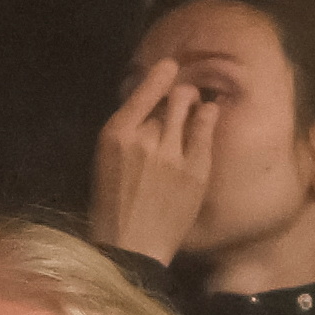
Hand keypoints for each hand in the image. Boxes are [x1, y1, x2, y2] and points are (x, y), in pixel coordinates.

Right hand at [87, 58, 223, 266]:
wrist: (132, 248)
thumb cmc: (111, 207)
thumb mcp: (105, 162)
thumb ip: (126, 133)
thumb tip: (148, 107)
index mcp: (116, 135)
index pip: (143, 91)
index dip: (159, 76)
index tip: (170, 67)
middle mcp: (145, 138)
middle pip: (168, 98)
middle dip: (177, 94)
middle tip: (183, 97)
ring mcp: (174, 153)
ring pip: (188, 106)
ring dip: (192, 101)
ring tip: (195, 105)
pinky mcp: (196, 168)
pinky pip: (207, 128)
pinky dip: (208, 116)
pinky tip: (210, 113)